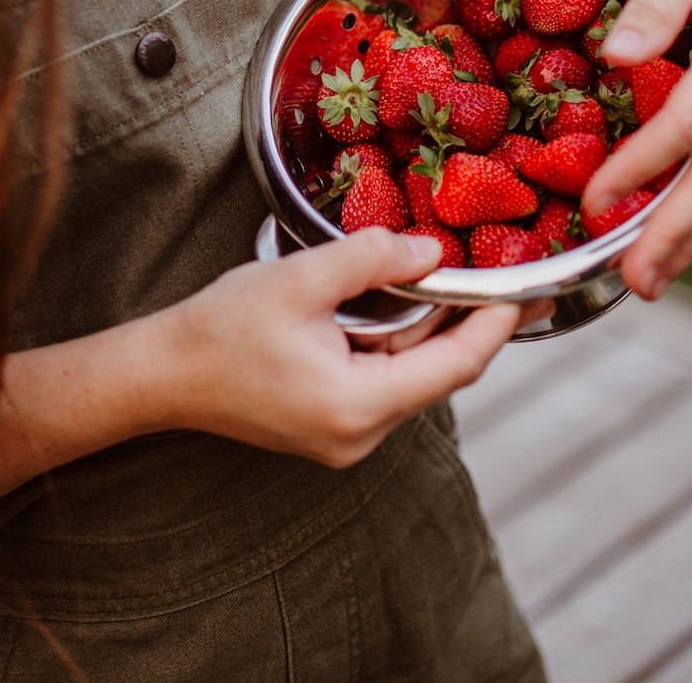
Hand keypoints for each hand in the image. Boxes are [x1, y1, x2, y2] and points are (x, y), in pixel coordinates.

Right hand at [158, 230, 544, 467]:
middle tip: (508, 280)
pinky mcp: (331, 428)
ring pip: (410, 375)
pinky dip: (396, 342)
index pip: (455, 366)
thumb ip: (370, 259)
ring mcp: (346, 439)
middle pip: (437, 373)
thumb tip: (429, 252)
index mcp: (358, 406)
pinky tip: (400, 305)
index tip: (528, 292)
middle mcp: (360, 436)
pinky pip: (383, 381)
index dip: (496, 326)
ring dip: (427, 329)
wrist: (163, 374)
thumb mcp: (300, 279)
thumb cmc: (220, 329)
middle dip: (467, 321)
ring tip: (452, 279)